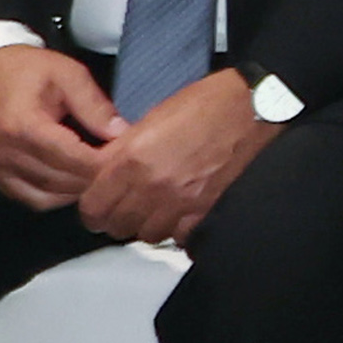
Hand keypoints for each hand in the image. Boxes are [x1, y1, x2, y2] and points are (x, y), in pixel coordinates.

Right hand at [0, 44, 123, 212]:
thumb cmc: (27, 68)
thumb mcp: (67, 75)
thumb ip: (94, 106)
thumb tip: (122, 134)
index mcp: (23, 126)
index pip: (74, 159)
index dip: (104, 162)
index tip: (126, 156)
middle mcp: (4, 153)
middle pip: (62, 182)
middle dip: (94, 177)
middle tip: (117, 166)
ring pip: (47, 198)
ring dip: (76, 190)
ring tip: (96, 172)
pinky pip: (30, 200)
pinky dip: (55, 196)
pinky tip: (71, 181)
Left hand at [78, 69, 278, 244]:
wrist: (251, 108)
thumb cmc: (203, 104)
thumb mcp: (151, 118)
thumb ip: (123, 149)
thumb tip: (105, 171)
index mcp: (133, 159)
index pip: (93, 206)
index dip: (92, 208)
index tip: (97, 204)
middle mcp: (153, 186)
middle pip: (117, 226)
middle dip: (115, 219)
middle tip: (123, 208)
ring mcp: (181, 202)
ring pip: (146, 235)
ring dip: (145, 226)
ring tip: (151, 211)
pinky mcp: (206, 211)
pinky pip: (179, 237)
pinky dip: (175, 230)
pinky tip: (178, 216)